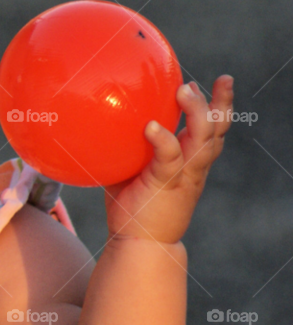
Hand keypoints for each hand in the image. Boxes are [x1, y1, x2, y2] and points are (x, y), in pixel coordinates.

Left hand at [103, 75, 233, 243]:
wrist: (139, 244)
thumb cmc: (133, 207)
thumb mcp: (134, 172)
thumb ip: (130, 149)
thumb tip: (103, 122)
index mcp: (190, 164)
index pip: (213, 131)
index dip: (220, 106)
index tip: (220, 81)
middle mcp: (193, 168)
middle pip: (216, 131)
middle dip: (219, 104)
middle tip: (216, 80)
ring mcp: (183, 177)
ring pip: (202, 141)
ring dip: (197, 114)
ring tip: (185, 90)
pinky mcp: (165, 186)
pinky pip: (168, 159)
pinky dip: (163, 141)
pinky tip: (152, 126)